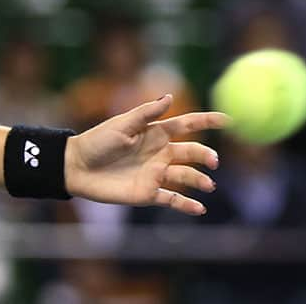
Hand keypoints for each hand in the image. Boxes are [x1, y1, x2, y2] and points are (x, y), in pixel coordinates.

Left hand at [64, 94, 229, 214]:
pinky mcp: (148, 193)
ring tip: (207, 184)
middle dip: (206, 155)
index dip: (207, 121)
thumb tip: (170, 96)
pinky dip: (188, 205)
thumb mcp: (121, 125)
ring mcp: (156, 174)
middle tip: (213, 160)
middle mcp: (160, 153)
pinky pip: (173, 200)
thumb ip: (146, 113)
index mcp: (155, 133)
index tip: (228, 120)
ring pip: (186, 176)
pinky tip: (199, 208)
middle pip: (191, 152)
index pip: (186, 124)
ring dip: (199, 180)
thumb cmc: (96, 142)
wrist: (76, 168)